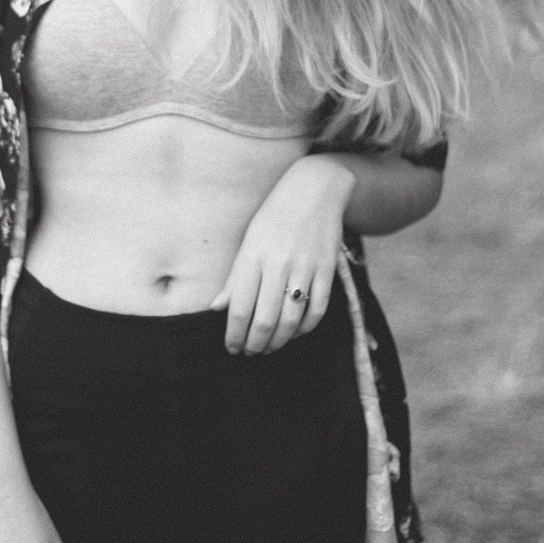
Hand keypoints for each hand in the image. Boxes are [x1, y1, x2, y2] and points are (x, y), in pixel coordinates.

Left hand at [209, 156, 354, 355]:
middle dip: (255, 344)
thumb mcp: (249, 240)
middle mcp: (278, 262)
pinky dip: (305, 328)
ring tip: (269, 347)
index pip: (240, 308)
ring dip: (279, 341)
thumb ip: (235, 277)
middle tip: (251, 352)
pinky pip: (317, 310)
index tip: (232, 348)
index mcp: (253, 255)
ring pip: (291, 319)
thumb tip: (217, 308)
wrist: (314, 190)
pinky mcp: (326, 269)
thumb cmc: (274, 216)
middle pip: (265, 319)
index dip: (235, 335)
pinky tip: (294, 332)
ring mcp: (305, 267)